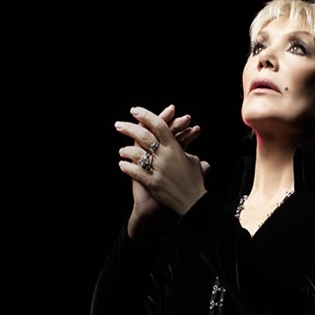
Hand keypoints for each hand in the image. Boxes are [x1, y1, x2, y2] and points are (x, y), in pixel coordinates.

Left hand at [116, 105, 209, 236]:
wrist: (194, 203)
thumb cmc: (196, 184)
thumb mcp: (195, 164)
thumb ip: (188, 153)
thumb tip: (188, 150)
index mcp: (175, 149)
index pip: (159, 125)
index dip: (146, 116)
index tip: (135, 111)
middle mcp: (165, 156)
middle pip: (144, 136)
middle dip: (128, 128)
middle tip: (118, 125)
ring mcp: (157, 169)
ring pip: (136, 154)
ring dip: (126, 151)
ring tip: (121, 151)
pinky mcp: (152, 183)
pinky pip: (135, 172)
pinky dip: (127, 167)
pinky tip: (122, 165)